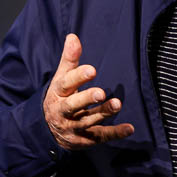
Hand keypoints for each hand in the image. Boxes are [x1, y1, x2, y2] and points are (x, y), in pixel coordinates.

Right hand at [43, 33, 134, 149]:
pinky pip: (100, 136)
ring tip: (117, 104)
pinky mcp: (84, 139)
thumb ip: (69, 60)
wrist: (47, 130)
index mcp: (57, 94)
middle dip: (86, 99)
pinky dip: (115, 133)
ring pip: (88, 120)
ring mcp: (73, 127)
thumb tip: (73, 37)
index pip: (66, 84)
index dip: (78, 77)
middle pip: (73, 105)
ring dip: (103, 113)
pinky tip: (129, 128)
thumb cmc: (60, 97)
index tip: (92, 70)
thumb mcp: (61, 79)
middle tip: (101, 92)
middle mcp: (63, 111)